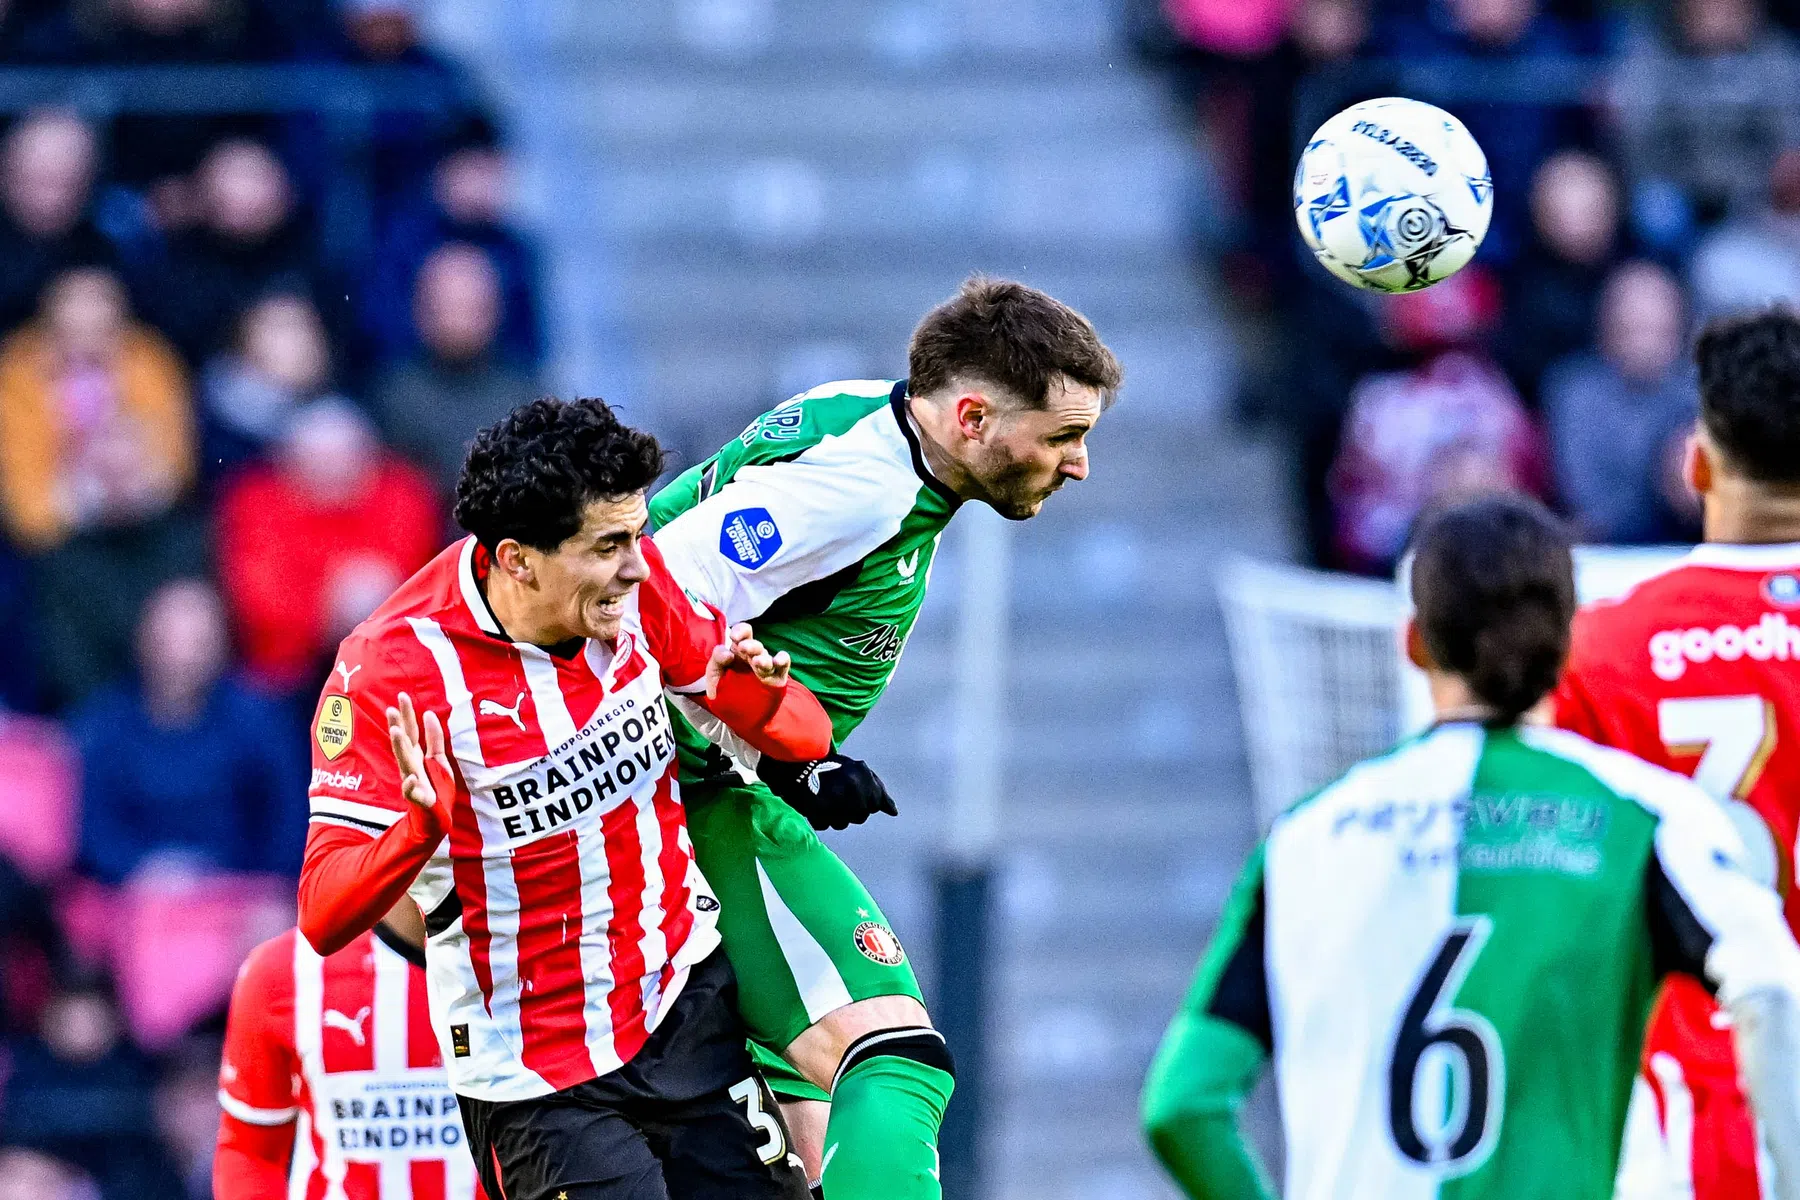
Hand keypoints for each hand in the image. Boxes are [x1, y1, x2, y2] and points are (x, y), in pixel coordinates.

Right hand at [386, 692, 453, 819]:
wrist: (437, 818)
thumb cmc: (435, 787)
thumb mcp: (438, 758)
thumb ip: (434, 738)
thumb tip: (429, 713)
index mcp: (416, 756)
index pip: (410, 731)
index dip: (406, 714)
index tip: (401, 695)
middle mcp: (411, 766)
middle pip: (404, 743)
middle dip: (398, 726)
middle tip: (391, 709)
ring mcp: (413, 782)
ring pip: (405, 762)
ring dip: (400, 747)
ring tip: (396, 732)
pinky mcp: (418, 799)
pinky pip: (412, 793)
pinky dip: (409, 786)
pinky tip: (410, 779)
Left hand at [704, 623, 791, 697]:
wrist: (732, 711)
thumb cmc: (723, 688)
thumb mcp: (713, 672)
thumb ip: (717, 658)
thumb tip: (728, 653)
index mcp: (739, 650)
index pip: (743, 633)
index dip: (740, 631)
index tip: (734, 637)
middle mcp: (753, 656)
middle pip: (755, 645)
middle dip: (750, 645)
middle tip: (743, 648)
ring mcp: (765, 666)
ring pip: (767, 657)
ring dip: (762, 658)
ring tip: (757, 662)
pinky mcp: (776, 678)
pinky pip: (783, 665)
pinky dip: (783, 660)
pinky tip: (778, 660)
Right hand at [757, 753, 897, 830]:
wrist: (795, 761)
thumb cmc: (828, 765)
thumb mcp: (856, 770)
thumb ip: (877, 789)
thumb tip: (894, 812)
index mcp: (864, 775)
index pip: (875, 803)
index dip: (864, 801)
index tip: (853, 795)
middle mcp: (853, 789)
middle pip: (860, 816)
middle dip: (850, 810)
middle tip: (837, 796)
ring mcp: (836, 801)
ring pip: (843, 823)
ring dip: (834, 815)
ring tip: (824, 798)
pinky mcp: (819, 810)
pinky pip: (825, 824)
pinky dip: (819, 818)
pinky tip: (815, 804)